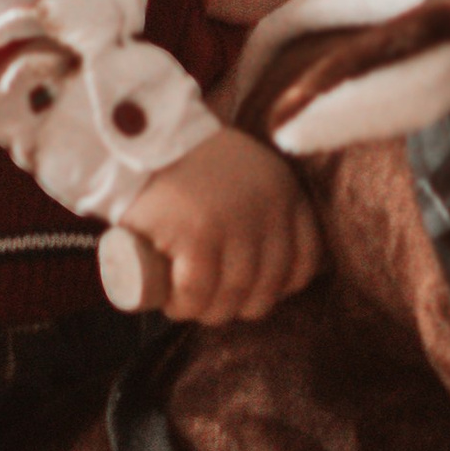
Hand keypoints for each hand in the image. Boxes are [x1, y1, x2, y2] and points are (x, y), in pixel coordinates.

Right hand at [119, 128, 321, 326]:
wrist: (143, 138)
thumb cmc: (190, 162)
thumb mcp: (247, 172)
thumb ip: (265, 202)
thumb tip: (274, 265)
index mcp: (285, 192)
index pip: (306, 259)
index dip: (282, 286)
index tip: (254, 291)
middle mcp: (269, 207)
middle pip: (268, 286)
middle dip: (240, 307)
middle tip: (212, 304)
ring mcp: (233, 222)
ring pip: (233, 294)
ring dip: (209, 312)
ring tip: (188, 306)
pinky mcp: (197, 234)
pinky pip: (198, 291)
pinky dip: (185, 306)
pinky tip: (174, 304)